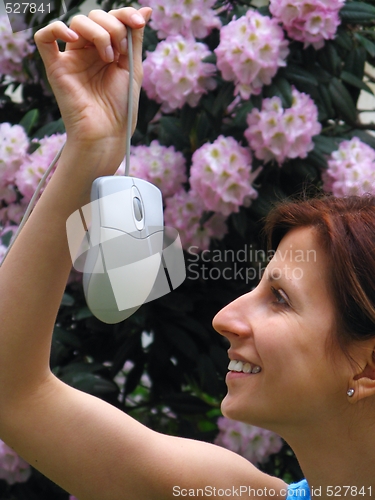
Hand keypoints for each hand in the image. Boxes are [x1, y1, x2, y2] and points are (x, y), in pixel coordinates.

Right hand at [34, 7, 151, 162]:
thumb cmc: (122, 107)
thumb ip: (135, 38)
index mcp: (107, 50)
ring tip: (108, 57)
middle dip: (113, 28)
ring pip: (77, 22)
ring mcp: (71, 58)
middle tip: (120, 53)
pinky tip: (74, 39)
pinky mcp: (55, 68)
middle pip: (95, 17)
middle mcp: (88, 51)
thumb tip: (146, 9)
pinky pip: (44, 38)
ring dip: (98, 33)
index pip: (111, 18)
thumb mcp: (133, 68)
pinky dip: (56, 29)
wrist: (108, 132)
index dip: (125, 14)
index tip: (139, 23)